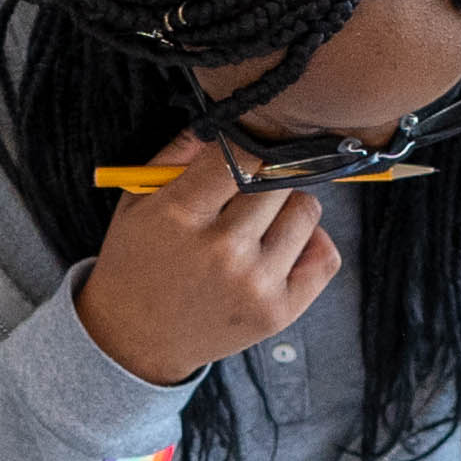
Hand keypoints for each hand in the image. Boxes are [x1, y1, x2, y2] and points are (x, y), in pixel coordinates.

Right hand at [79, 149, 340, 387]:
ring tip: (260, 221)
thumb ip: (178, 153)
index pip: (241, 153)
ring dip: (287, 206)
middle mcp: (222, 252)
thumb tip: (227, 119)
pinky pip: (325, 257)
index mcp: (180, 216)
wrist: (134, 340)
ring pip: (306, 210)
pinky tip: (284, 245)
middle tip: (246, 190)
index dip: (245, 146)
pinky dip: (312, 242)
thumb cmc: (138, 262)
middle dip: (264, 175)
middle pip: (278, 177)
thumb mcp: (138, 201)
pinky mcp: (278, 312)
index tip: (240, 153)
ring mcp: (254, 285)